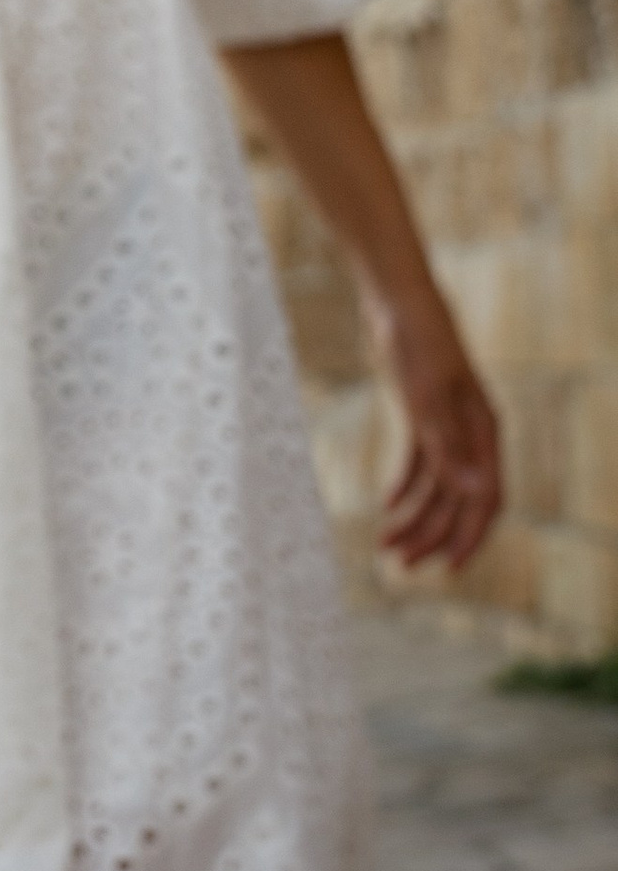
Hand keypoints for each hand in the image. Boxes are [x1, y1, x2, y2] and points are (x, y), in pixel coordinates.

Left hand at [372, 278, 501, 572]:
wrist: (400, 301)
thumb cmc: (417, 343)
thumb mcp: (427, 398)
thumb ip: (448, 448)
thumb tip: (475, 494)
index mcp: (483, 433)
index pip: (485, 499)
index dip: (469, 537)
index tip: (447, 569)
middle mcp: (472, 434)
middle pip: (459, 500)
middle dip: (433, 536)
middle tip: (400, 566)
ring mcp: (448, 425)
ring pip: (437, 485)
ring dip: (414, 516)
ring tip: (385, 545)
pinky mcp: (424, 414)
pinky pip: (420, 462)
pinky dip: (405, 486)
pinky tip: (388, 505)